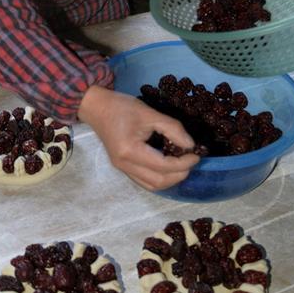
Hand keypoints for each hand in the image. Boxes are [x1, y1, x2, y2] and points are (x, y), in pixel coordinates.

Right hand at [78, 85, 199, 190]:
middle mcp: (125, 165)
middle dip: (179, 174)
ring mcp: (122, 169)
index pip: (163, 166)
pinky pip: (144, 180)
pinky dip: (160, 177)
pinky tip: (168, 166)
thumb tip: (191, 145)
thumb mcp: (150, 113)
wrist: (97, 107)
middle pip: (158, 182)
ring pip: (152, 185)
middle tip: (191, 160)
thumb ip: (173, 129)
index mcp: (130, 151)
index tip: (196, 154)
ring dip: (170, 179)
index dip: (184, 163)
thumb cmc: (121, 107)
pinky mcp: (122, 167)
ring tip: (182, 165)